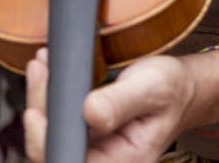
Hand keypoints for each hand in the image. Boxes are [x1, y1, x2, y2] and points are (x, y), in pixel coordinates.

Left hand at [24, 49, 194, 162]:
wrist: (181, 87)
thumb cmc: (172, 90)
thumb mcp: (153, 88)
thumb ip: (122, 102)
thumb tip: (90, 113)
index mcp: (120, 162)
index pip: (70, 162)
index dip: (46, 141)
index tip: (36, 110)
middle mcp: (103, 160)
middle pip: (54, 148)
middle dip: (40, 108)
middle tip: (41, 70)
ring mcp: (93, 148)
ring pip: (52, 133)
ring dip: (41, 99)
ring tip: (42, 65)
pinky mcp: (86, 132)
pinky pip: (59, 121)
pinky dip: (51, 95)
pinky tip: (50, 71)